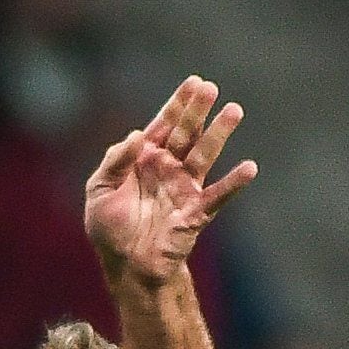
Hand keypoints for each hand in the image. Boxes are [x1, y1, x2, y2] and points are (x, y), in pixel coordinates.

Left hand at [85, 77, 257, 287]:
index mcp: (144, 159)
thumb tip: (136, 136)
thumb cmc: (110, 229)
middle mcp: (168, 168)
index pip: (164, 125)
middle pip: (186, 133)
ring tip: (234, 111)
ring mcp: (184, 188)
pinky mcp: (196, 212)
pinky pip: (217, 194)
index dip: (178, 104)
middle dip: (198, 110)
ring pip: (204, 155)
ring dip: (219, 134)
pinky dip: (233, 182)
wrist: (126, 266)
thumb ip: (114, 161)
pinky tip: (249, 167)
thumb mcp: (99, 189)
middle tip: (211, 88)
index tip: (194, 82)